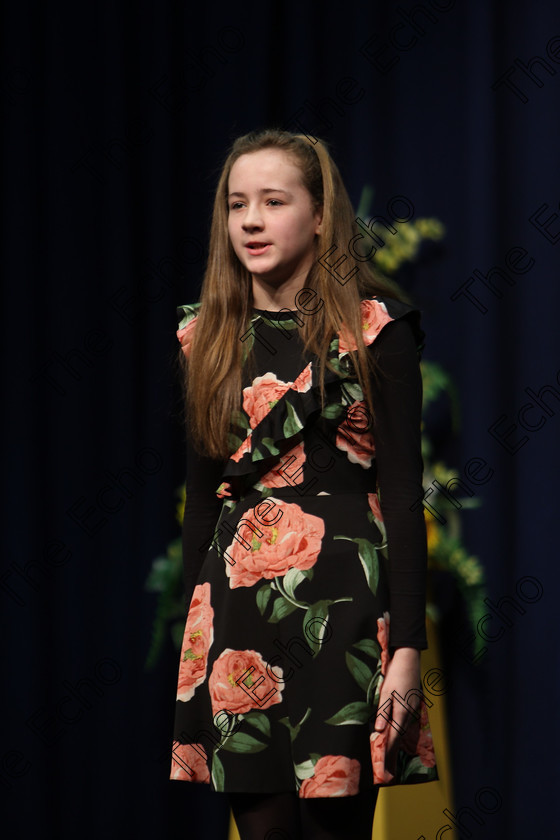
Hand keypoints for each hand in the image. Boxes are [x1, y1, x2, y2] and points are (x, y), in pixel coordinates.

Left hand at [373, 647, 421, 773]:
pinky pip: (405, 722)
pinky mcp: (412, 703)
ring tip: (390, 757)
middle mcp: (408, 712)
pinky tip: (396, 735)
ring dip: (396, 742)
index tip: (384, 765)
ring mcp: (412, 708)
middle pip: (399, 736)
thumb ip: (383, 711)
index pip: (393, 736)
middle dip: (393, 752)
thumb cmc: (395, 673)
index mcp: (401, 711)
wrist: (409, 658)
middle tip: (387, 769)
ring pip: (403, 729)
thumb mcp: (385, 691)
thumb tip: (380, 730)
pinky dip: (400, 731)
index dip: (388, 751)